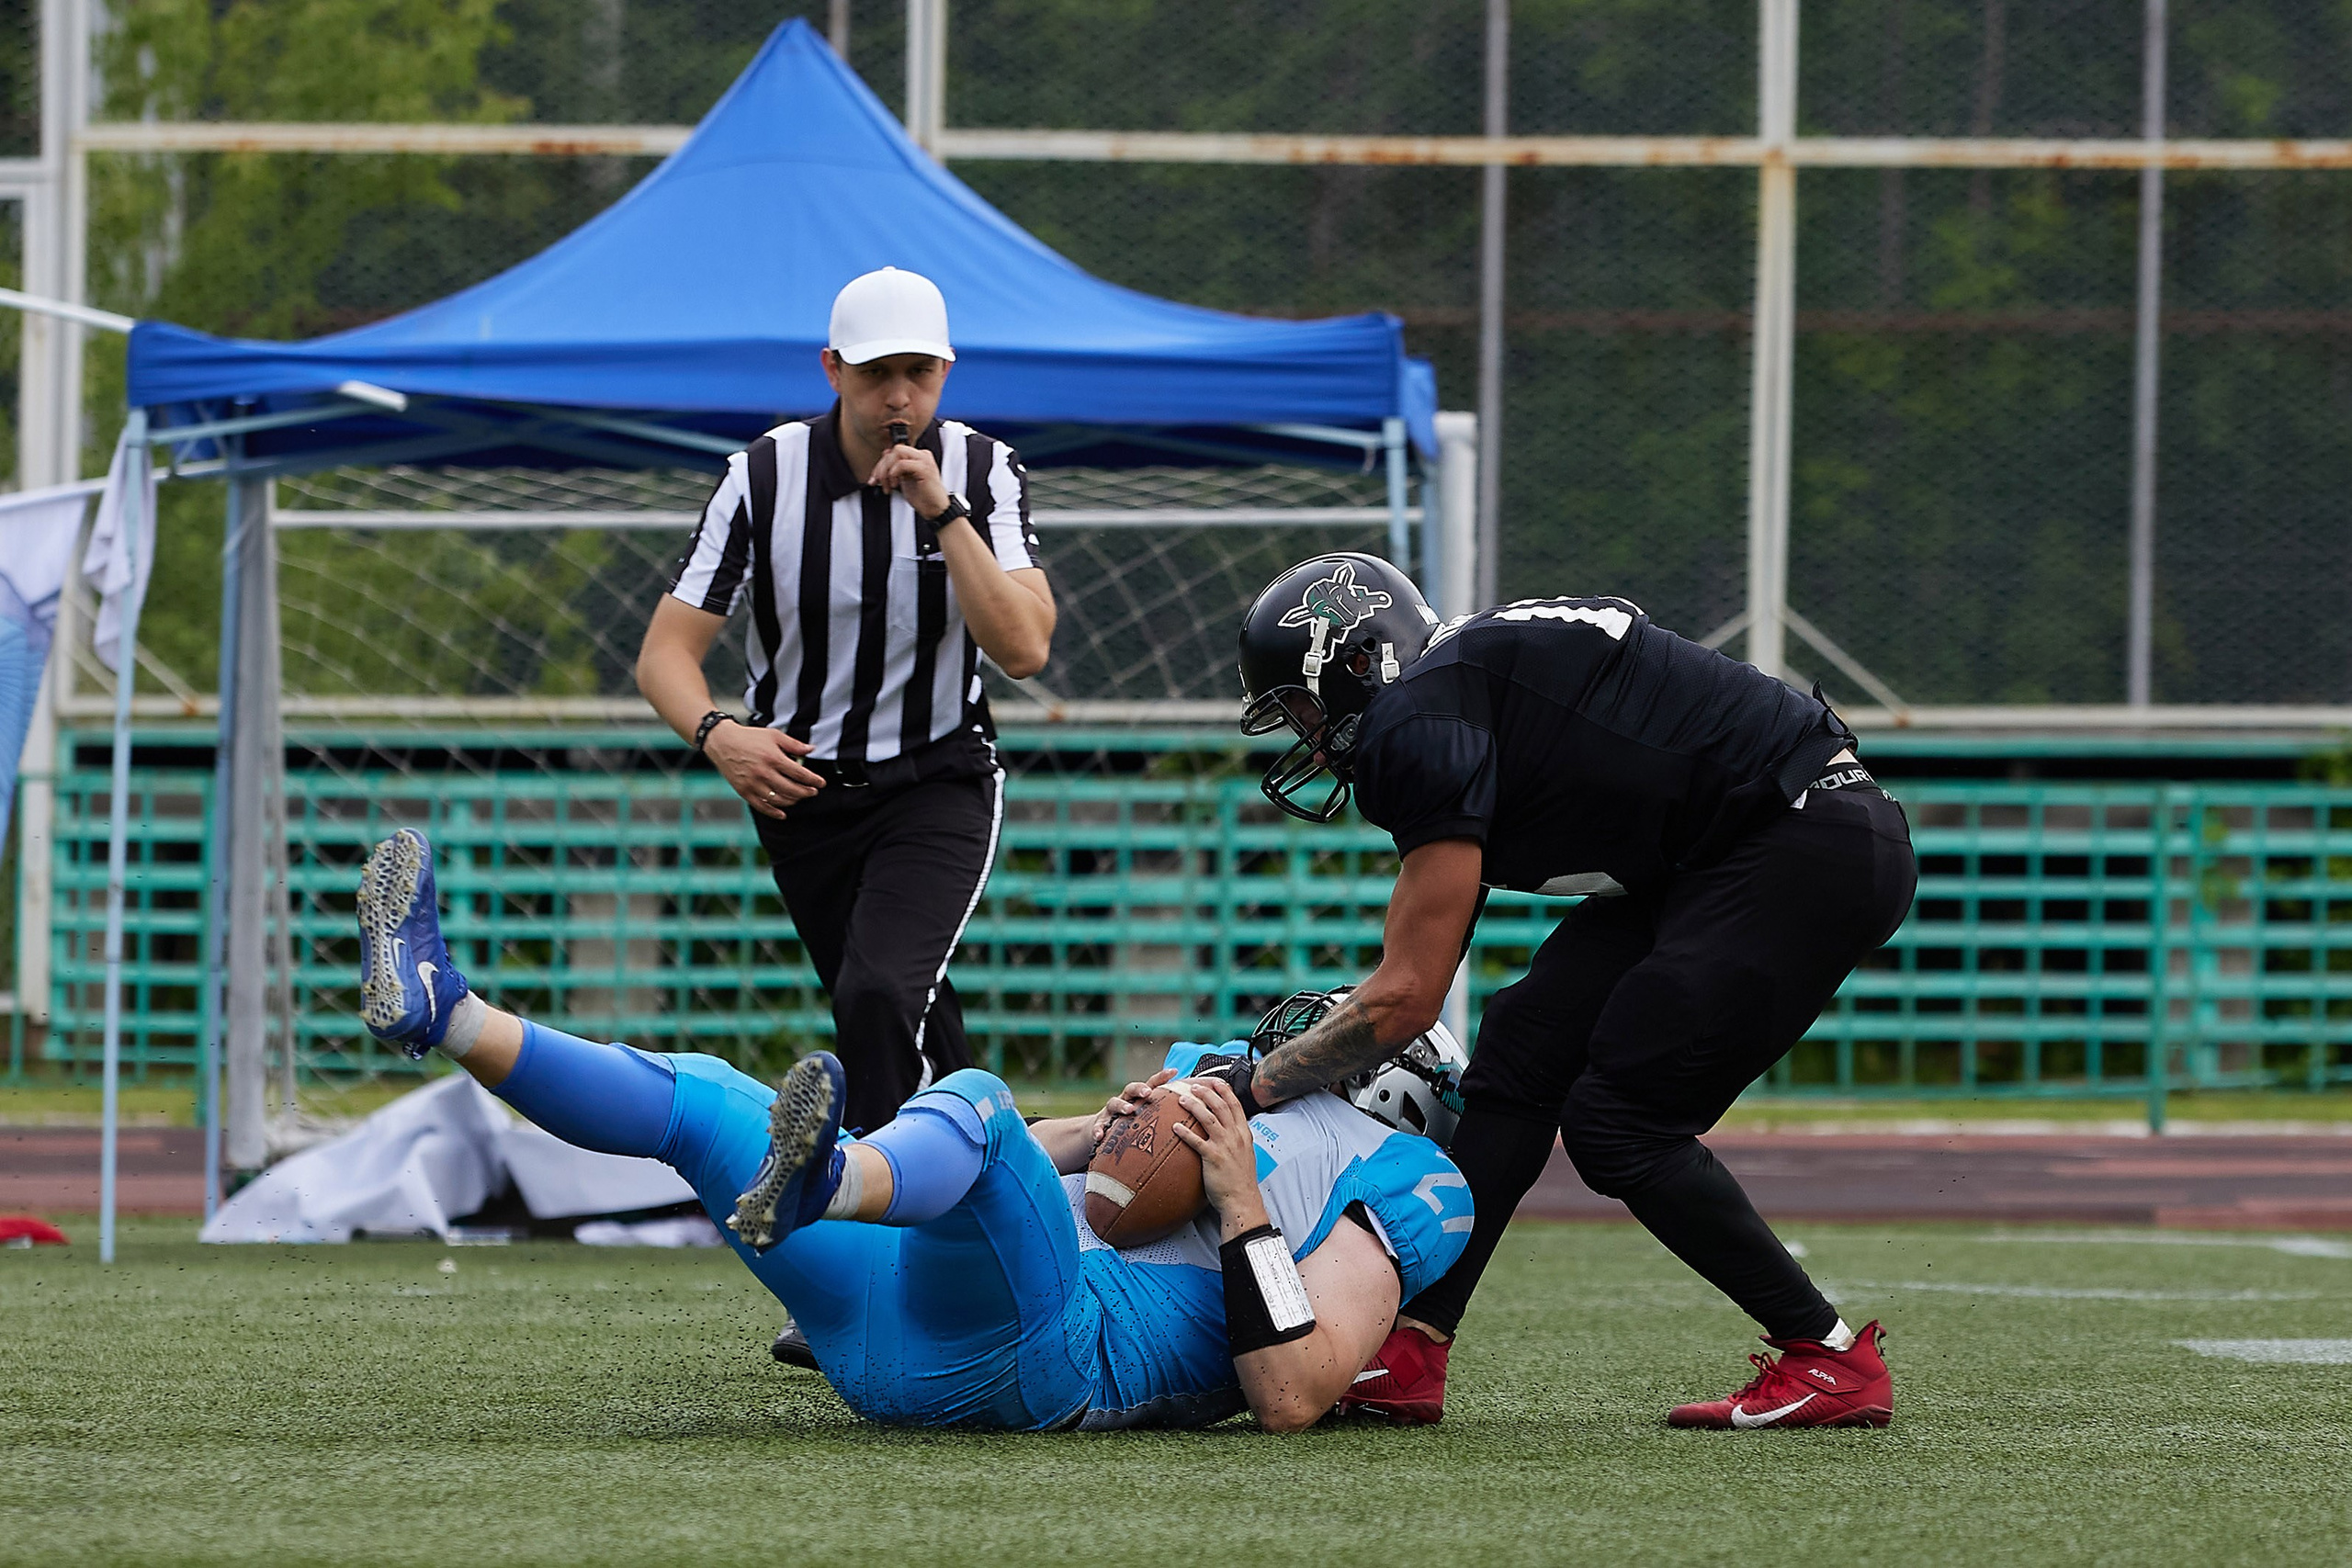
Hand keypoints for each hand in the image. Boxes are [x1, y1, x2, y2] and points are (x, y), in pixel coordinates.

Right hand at [703, 722, 824, 819]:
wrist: (722, 742)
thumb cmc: (749, 737)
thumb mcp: (774, 735)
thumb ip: (794, 744)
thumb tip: (811, 749)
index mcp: (773, 758)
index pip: (799, 773)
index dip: (813, 780)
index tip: (821, 783)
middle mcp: (763, 773)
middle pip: (791, 789)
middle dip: (806, 792)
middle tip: (813, 792)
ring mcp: (753, 784)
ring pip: (778, 800)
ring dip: (793, 801)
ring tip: (799, 797)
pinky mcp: (743, 791)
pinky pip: (761, 806)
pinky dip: (774, 812)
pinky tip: (783, 813)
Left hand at [868, 440, 950, 520]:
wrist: (936, 510)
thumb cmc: (923, 498)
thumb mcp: (905, 480)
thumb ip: (896, 469)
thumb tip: (883, 459)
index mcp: (918, 457)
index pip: (895, 452)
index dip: (881, 464)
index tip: (875, 478)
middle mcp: (922, 455)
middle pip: (894, 450)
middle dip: (881, 467)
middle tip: (878, 482)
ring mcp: (924, 461)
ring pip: (897, 453)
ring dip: (887, 470)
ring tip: (888, 485)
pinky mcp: (924, 469)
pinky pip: (902, 464)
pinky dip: (894, 473)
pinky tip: (895, 485)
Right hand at [1091, 1067, 1175, 1147]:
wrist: (1101, 1132)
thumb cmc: (1131, 1124)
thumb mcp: (1147, 1118)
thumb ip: (1166, 1115)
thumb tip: (1193, 1116)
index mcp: (1139, 1098)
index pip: (1152, 1083)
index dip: (1162, 1076)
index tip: (1175, 1071)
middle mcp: (1125, 1100)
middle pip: (1132, 1088)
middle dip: (1140, 1088)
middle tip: (1148, 1092)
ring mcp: (1111, 1111)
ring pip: (1114, 1103)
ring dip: (1122, 1105)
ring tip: (1129, 1110)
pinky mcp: (1099, 1124)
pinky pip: (1098, 1127)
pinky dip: (1099, 1130)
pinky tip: (1100, 1136)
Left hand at [1168, 1077, 1266, 1227]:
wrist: (1241, 1199)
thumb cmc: (1241, 1179)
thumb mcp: (1245, 1154)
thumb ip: (1237, 1139)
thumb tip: (1228, 1129)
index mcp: (1244, 1134)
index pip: (1235, 1105)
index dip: (1224, 1091)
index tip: (1215, 1081)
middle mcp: (1236, 1136)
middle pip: (1221, 1106)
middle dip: (1206, 1092)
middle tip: (1193, 1085)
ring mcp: (1225, 1146)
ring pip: (1209, 1118)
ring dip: (1194, 1105)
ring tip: (1181, 1098)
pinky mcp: (1213, 1158)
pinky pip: (1196, 1141)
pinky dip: (1184, 1131)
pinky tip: (1174, 1126)